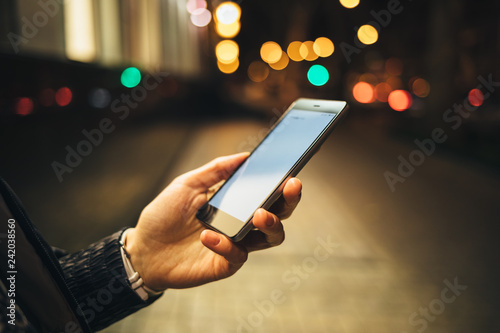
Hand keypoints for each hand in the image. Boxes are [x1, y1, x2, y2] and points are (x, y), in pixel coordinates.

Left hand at [125, 153, 301, 290]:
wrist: (143, 248)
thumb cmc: (165, 215)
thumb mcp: (187, 184)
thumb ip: (216, 170)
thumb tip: (245, 156)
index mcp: (237, 202)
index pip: (269, 192)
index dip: (284, 184)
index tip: (291, 171)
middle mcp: (242, 223)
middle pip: (280, 214)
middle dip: (290, 200)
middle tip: (291, 186)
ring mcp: (236, 244)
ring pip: (271, 238)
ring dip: (270, 224)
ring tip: (258, 214)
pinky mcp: (224, 265)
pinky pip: (237, 256)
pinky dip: (226, 245)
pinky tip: (208, 236)